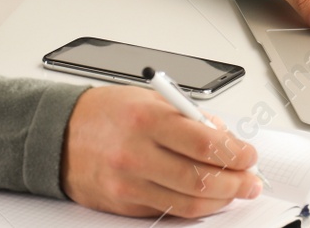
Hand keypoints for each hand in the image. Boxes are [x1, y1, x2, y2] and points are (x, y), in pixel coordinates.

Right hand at [61, 86, 261, 216]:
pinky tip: (207, 199)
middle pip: (201, 178)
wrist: (58, 134)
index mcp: (148, 118)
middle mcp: (137, 153)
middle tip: (251, 180)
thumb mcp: (149, 99)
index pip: (206, 144)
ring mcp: (129, 182)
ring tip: (236, 191)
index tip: (249, 156)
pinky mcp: (124, 203)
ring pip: (188, 202)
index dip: (237, 154)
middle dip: (236, 182)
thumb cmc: (104, 112)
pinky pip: (168, 210)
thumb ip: (188, 117)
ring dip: (221, 199)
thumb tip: (223, 137)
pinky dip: (194, 207)